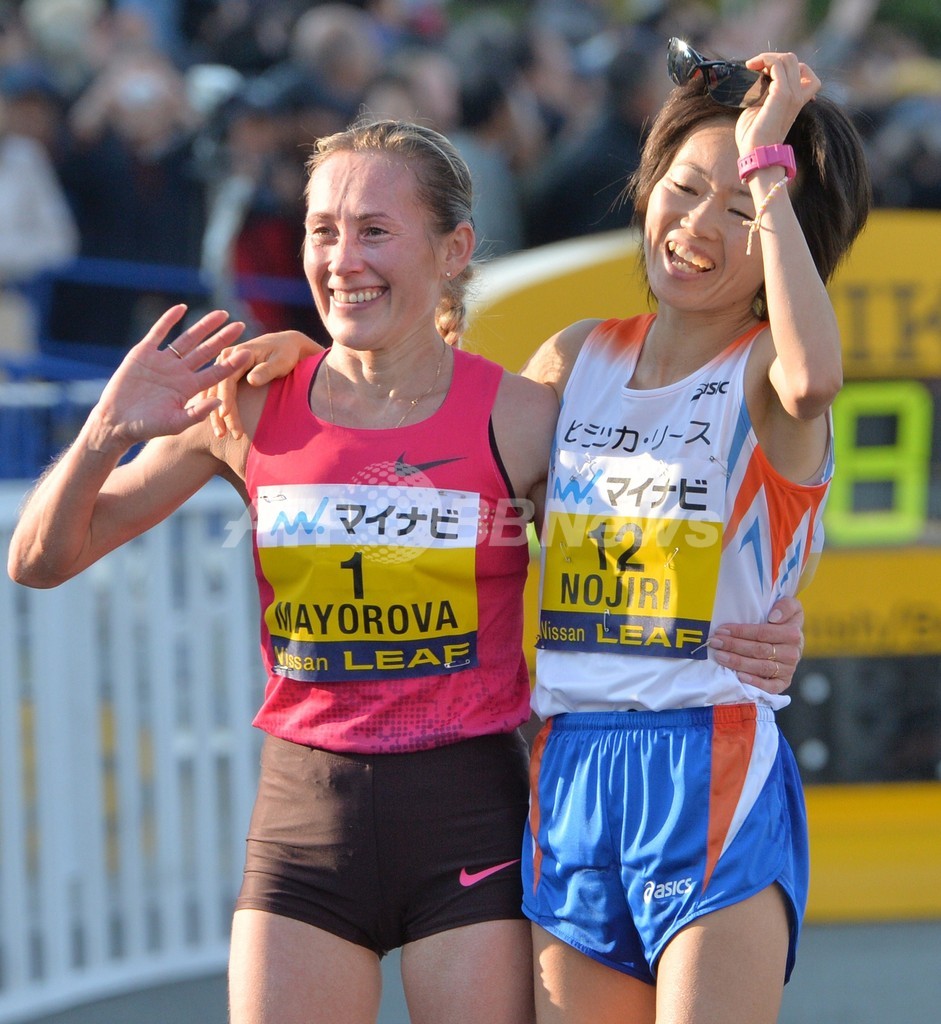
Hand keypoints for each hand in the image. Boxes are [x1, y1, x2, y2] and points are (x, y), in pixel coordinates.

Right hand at [88, 305, 248, 452]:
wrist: (116, 422)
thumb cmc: (147, 427)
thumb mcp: (175, 423)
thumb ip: (197, 413)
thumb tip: (219, 401)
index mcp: (189, 388)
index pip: (216, 372)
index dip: (232, 363)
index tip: (249, 353)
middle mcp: (179, 372)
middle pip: (206, 351)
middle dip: (223, 338)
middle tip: (242, 326)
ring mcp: (162, 361)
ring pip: (187, 339)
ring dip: (203, 326)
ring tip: (222, 314)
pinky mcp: (143, 353)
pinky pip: (158, 333)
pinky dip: (169, 320)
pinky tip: (182, 308)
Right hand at [205, 330, 323, 438]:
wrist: (287, 345)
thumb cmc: (286, 353)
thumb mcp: (281, 360)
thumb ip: (266, 370)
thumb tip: (251, 380)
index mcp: (238, 353)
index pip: (227, 380)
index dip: (225, 399)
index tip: (226, 416)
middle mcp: (226, 358)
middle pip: (216, 389)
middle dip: (219, 413)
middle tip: (223, 434)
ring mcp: (224, 366)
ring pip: (213, 392)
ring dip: (214, 414)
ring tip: (220, 434)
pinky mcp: (226, 373)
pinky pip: (216, 392)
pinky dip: (215, 407)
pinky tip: (218, 424)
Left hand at [709, 595, 803, 693]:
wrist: (792, 640)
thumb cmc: (784, 620)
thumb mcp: (791, 606)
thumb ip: (785, 606)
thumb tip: (774, 617)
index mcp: (792, 633)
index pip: (762, 633)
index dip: (741, 632)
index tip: (722, 630)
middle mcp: (792, 653)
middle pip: (758, 650)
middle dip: (734, 646)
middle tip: (715, 642)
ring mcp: (788, 669)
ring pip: (761, 667)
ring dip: (738, 662)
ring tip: (720, 656)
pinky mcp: (783, 682)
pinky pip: (770, 686)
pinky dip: (755, 682)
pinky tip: (740, 677)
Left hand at [735, 52, 819, 152]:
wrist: (756, 153)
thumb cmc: (754, 136)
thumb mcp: (761, 108)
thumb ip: (764, 91)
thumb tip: (757, 75)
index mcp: (797, 99)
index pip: (802, 71)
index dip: (782, 67)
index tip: (762, 73)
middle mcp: (799, 95)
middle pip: (793, 61)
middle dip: (772, 59)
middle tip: (754, 67)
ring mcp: (793, 94)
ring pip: (787, 59)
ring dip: (767, 57)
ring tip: (751, 65)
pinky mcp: (783, 94)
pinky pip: (777, 64)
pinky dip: (764, 60)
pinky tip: (751, 67)